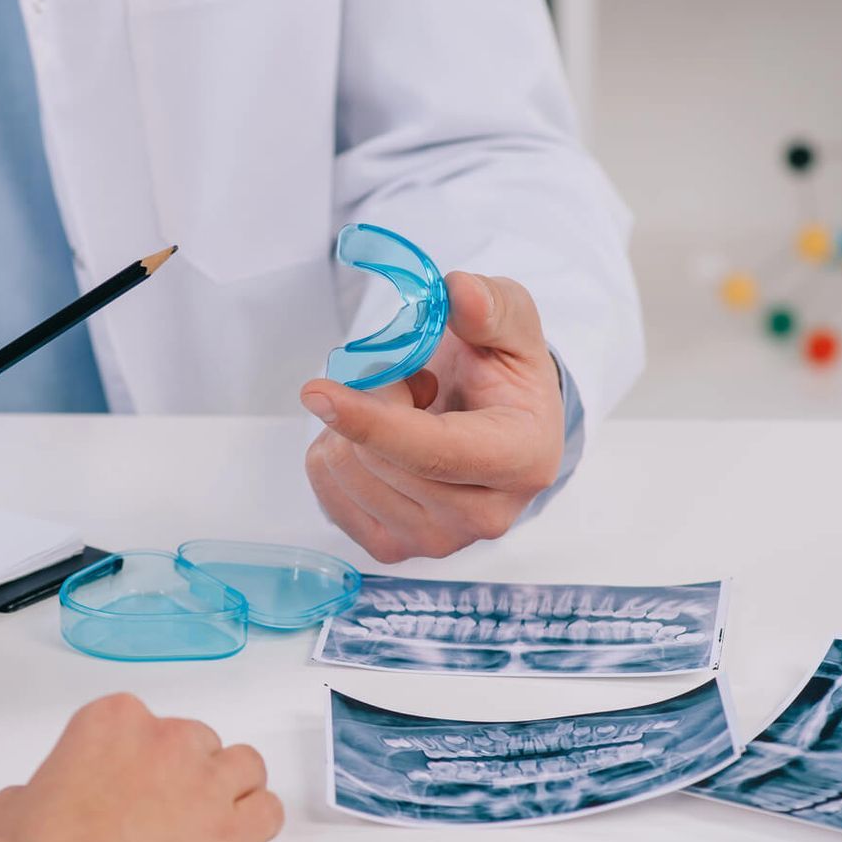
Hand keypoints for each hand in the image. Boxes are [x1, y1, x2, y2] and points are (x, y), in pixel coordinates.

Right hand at [0, 693, 283, 841]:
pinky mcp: (233, 832)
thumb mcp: (8, 808)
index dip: (138, 755)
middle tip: (164, 809)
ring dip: (230, 787)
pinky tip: (239, 836)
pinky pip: (269, 809)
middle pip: (196, 739)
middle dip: (184, 771)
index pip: (141, 720)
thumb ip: (36, 788)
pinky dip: (259, 821)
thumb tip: (36, 801)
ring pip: (244, 764)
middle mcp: (163, 740)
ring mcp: (204, 783)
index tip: (130, 779)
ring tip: (209, 818)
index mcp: (110, 721)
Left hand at [301, 271, 563, 562]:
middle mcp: (485, 516)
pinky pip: (327, 492)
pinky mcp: (394, 548)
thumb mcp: (512, 324)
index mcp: (524, 459)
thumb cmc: (503, 372)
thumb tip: (461, 293)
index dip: (371, 421)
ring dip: (353, 426)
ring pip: (347, 474)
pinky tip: (379, 443)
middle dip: (370, 401)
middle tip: (408, 380)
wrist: (497, 420)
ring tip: (404, 413)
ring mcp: (437, 541)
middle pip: (379, 461)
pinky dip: (336, 453)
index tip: (317, 391)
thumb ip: (491, 305)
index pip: (434, 452)